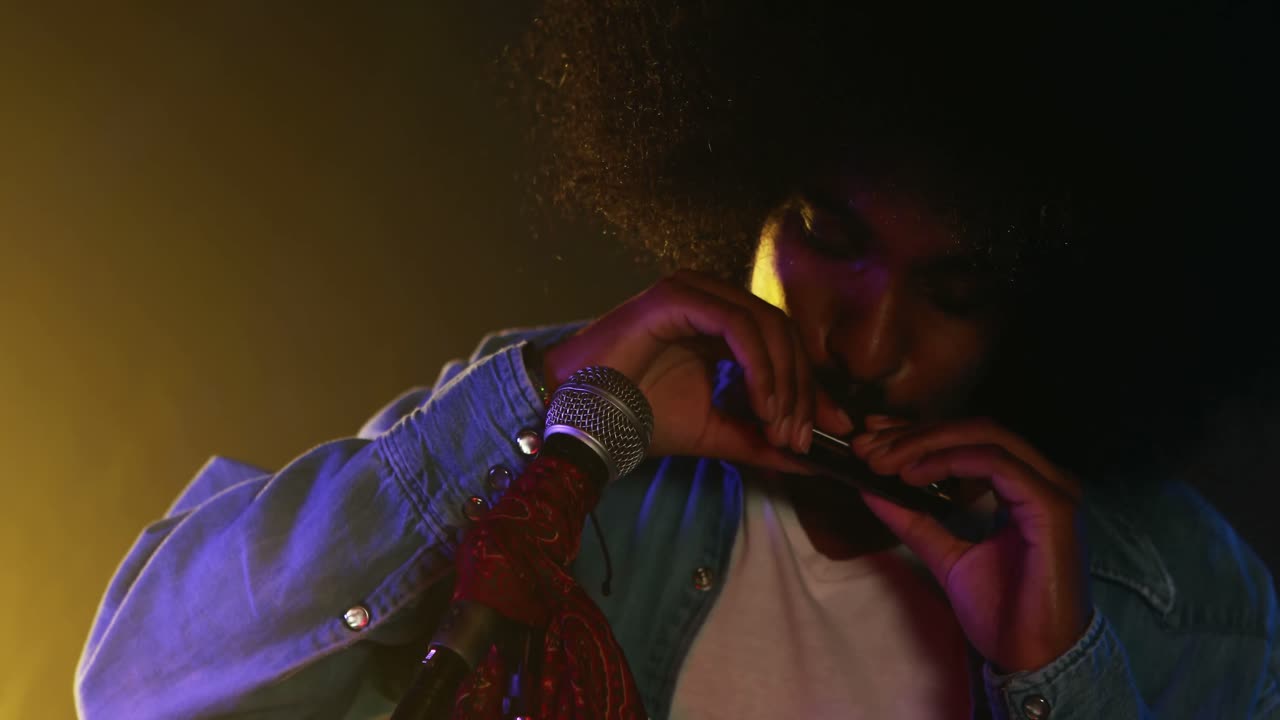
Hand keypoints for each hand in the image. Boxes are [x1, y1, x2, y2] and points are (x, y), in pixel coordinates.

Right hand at [541, 270, 851, 472]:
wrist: (580, 418)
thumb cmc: (636, 417)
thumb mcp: (715, 431)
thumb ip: (760, 438)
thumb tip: (812, 460)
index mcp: (719, 320)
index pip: (783, 343)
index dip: (811, 387)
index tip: (831, 432)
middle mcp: (709, 296)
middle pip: (783, 333)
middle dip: (802, 389)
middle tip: (802, 437)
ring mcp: (692, 290)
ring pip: (767, 325)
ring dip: (784, 381)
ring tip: (782, 427)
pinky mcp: (676, 296)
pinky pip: (738, 325)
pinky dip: (760, 366)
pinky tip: (762, 403)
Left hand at [851, 416, 1092, 673]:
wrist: (1032, 659)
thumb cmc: (1002, 612)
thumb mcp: (945, 555)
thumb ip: (914, 519)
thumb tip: (873, 486)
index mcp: (1025, 487)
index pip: (969, 439)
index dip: (917, 433)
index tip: (871, 440)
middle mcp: (1045, 480)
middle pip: (974, 429)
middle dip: (914, 434)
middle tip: (867, 447)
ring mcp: (1052, 491)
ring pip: (984, 437)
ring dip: (925, 444)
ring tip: (882, 461)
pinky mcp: (1052, 508)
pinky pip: (997, 464)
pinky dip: (950, 460)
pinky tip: (913, 474)